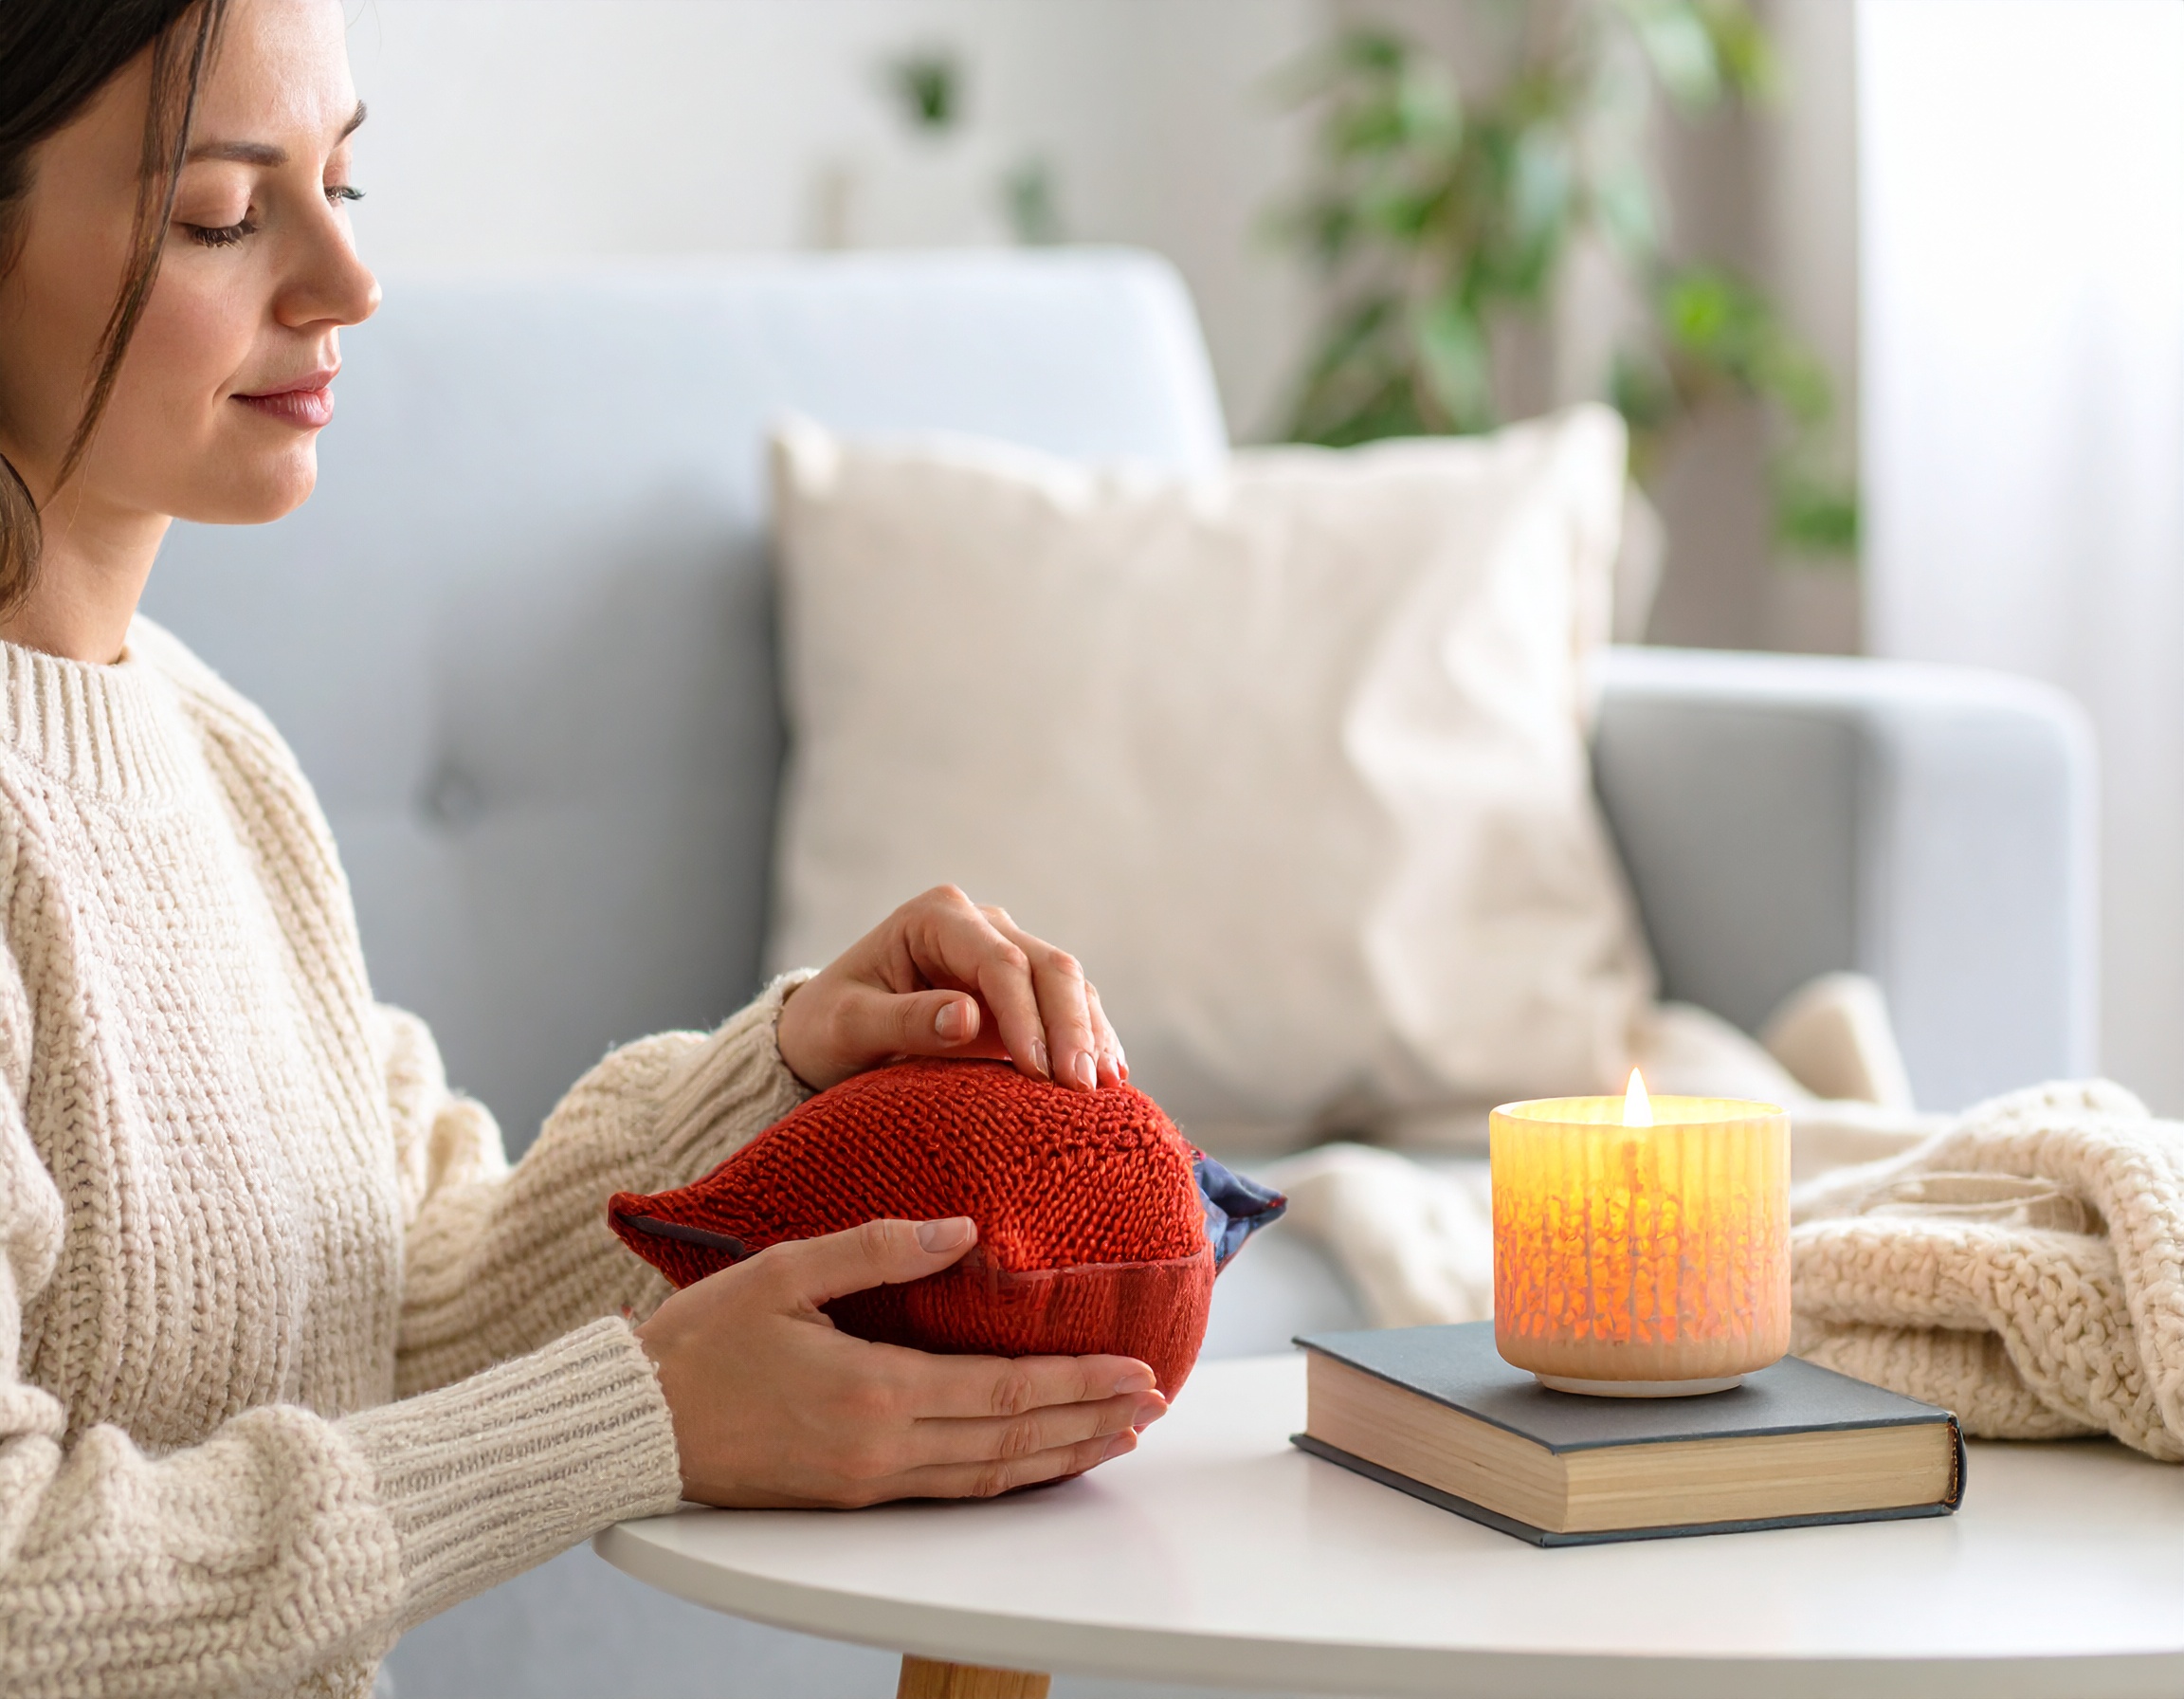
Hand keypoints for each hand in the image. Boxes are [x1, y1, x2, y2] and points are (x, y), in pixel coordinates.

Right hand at [634, 1216, 1166, 1506]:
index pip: (1004, 1392)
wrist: (636, 1424)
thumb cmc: (702, 1341)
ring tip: (1118, 1436)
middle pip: (1012, 1439)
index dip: (1078, 1385)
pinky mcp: (852, 1495)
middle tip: (1155, 1404)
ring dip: (1061, 1456)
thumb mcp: (785, 1271)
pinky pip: (951, 1489)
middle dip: (1091, 1422)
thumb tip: (959, 1230)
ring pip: (990, 1475)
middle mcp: (884, 1446)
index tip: (1136, 1371)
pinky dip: (1008, 1475)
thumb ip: (876, 1249)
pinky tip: (1036, 1460)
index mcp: (875, 1389)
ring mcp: (870, 1481)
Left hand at [776, 884, 1125, 1093]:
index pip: (1000, 962)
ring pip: (1069, 985)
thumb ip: (906, 1020)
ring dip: (1090, 1035)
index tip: (1038, 1071)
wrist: (825, 1034)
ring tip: (1105, 1088)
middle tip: (1082, 1087)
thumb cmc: (828, 1027)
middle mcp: (979, 924)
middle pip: (1048, 966)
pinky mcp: (1020, 990)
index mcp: (936, 916)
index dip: (1026, 1016)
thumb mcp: (849, 1026)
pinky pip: (1068, 1007)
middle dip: (1071, 1026)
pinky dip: (1090, 1039)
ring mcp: (1006, 953)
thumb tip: (969, 1018)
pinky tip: (1110, 1075)